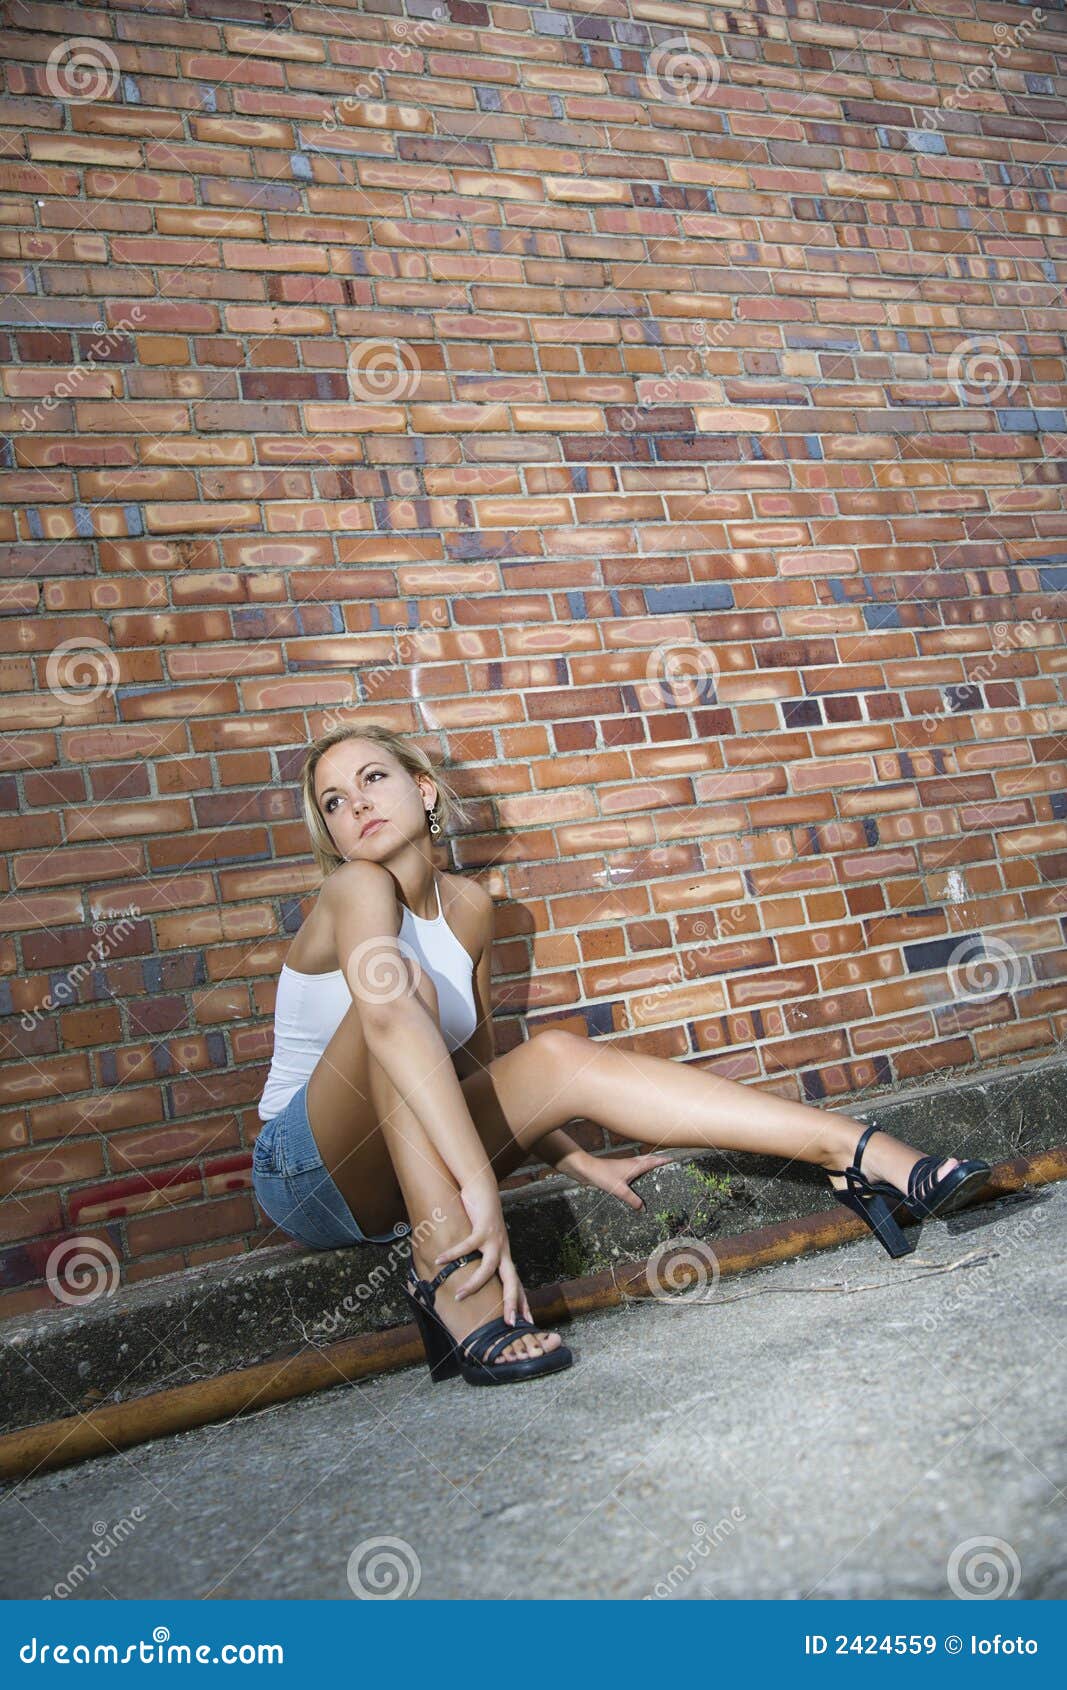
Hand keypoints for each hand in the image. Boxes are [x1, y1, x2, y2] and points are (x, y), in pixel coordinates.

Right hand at [435, 1173, 526, 1324]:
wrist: (483, 1189)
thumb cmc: (481, 1217)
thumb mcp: (484, 1242)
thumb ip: (479, 1258)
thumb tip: (467, 1276)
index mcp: (505, 1257)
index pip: (517, 1284)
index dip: (522, 1302)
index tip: (528, 1321)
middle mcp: (503, 1250)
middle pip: (512, 1281)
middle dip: (512, 1302)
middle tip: (510, 1323)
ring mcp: (495, 1240)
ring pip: (489, 1268)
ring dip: (474, 1284)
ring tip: (459, 1296)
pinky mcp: (483, 1228)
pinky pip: (467, 1245)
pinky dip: (453, 1254)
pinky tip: (440, 1260)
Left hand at [565, 1150, 672, 1210]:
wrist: (586, 1169)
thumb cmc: (603, 1175)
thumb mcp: (620, 1190)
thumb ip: (632, 1200)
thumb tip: (643, 1209)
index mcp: (635, 1165)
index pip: (654, 1161)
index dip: (664, 1160)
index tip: (674, 1159)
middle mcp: (632, 1163)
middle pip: (649, 1160)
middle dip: (659, 1162)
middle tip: (668, 1165)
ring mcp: (625, 1166)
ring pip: (641, 1164)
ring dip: (649, 1165)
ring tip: (656, 1173)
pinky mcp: (618, 1170)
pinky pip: (634, 1169)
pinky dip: (640, 1172)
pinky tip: (637, 1181)